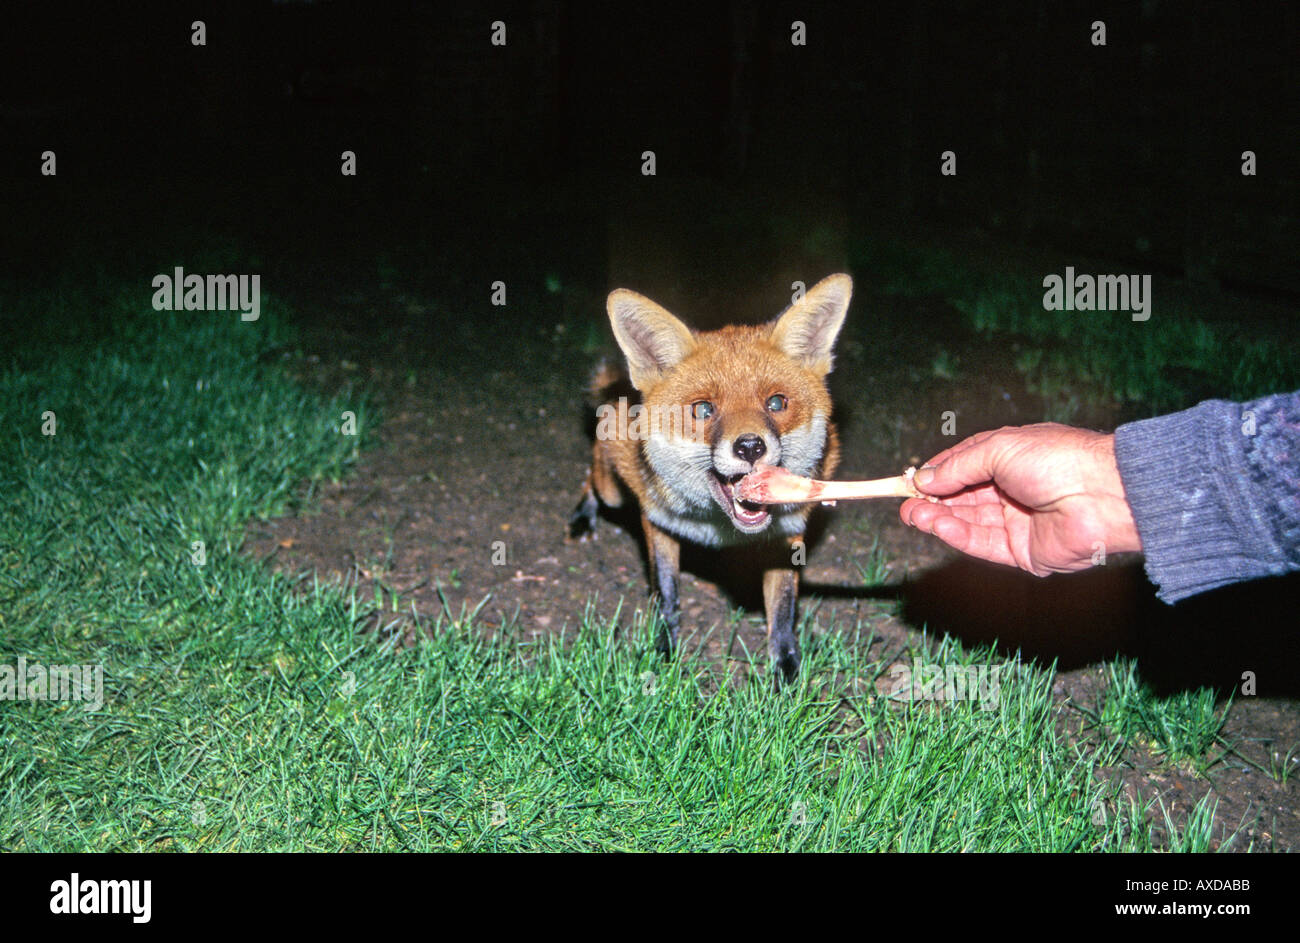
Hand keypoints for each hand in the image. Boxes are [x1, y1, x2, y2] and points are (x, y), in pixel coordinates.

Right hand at [899, 423, 1140, 574]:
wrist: (1104, 494)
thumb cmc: (1057, 459)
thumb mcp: (998, 448)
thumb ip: (958, 466)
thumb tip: (924, 478)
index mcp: (1010, 459)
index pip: (963, 467)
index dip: (935, 474)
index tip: (908, 481)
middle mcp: (1013, 491)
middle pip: (962, 498)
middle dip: (931, 500)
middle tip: (903, 503)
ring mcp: (1017, 523)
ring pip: (968, 522)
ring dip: (938, 519)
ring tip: (911, 515)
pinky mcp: (1022, 552)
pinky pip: (983, 544)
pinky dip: (957, 536)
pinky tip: (937, 526)